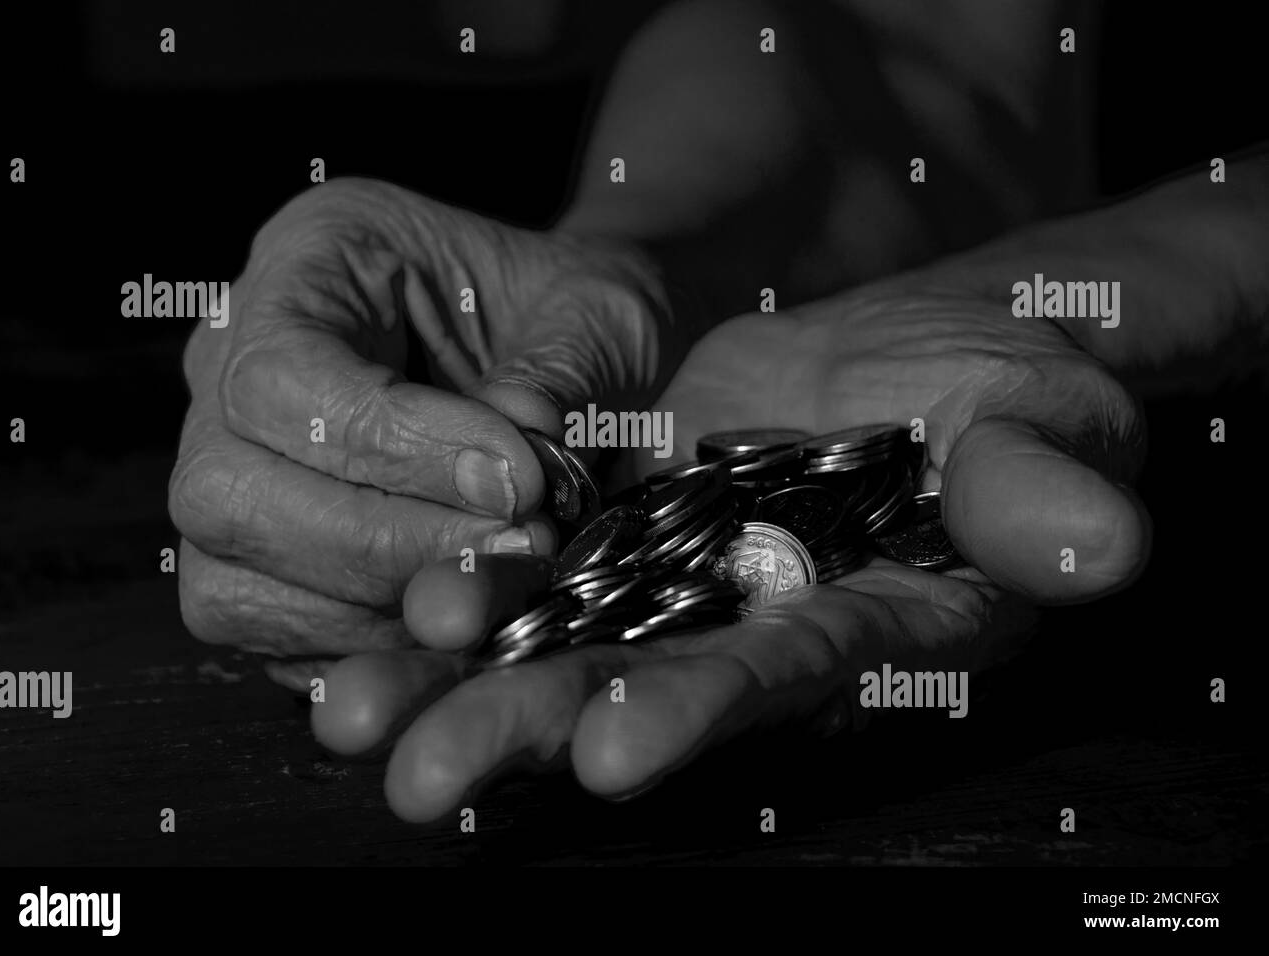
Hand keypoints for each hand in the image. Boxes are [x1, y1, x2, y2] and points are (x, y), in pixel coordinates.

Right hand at [168, 178, 679, 658]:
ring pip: (224, 583)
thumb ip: (560, 380)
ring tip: (502, 586)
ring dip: (371, 610)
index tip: (520, 480)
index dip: (394, 448)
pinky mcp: (258, 558)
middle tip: (517, 548)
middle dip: (378, 545)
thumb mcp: (603, 311)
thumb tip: (502, 479)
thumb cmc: (584, 311)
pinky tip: (464, 619)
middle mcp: (234, 363)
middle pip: (223, 491)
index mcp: (311, 260)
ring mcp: (236, 466)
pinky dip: (365, 649)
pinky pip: (267, 638)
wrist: (583, 350)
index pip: (283, 377)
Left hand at [310, 272, 1152, 820]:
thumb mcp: (1041, 425)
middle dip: (528, 731)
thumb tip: (1097, 547)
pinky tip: (379, 613)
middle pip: (631, 685)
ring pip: (556, 637)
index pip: (774, 675)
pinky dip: (465, 585)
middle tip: (419, 782)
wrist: (912, 351)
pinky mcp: (626, 521)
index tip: (613, 751)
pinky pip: (537, 559)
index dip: (699, 711)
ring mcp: (677, 577)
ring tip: (348, 715)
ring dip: (454, 678)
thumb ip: (1042, 491)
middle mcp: (751, 626)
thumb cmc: (1004, 390)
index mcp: (861, 624)